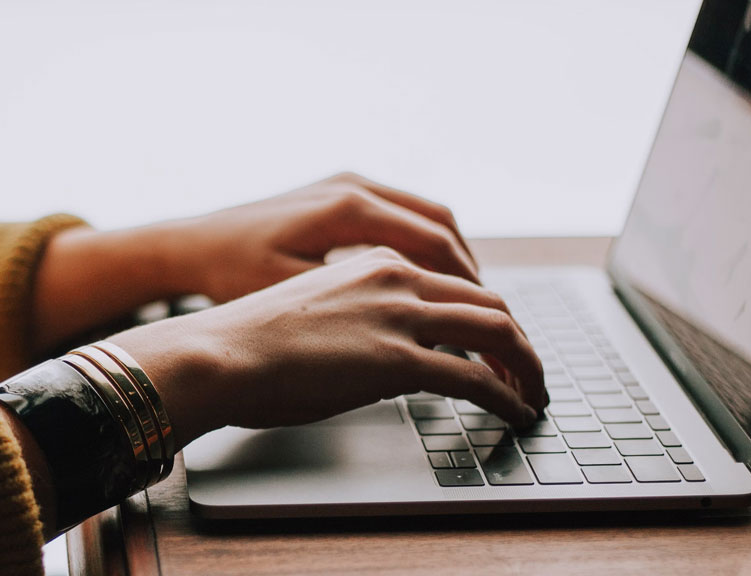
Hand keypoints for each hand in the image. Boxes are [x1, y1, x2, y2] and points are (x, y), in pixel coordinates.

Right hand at [110, 247, 545, 443]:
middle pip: (488, 300)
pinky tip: (515, 412)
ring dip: (526, 366)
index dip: (485, 313)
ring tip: (533, 394)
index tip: (495, 341)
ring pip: (497, 331)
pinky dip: (507, 396)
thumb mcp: (311, 307)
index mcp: (373, 260)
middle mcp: (395, 277)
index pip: (454, 280)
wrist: (217, 353)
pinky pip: (477, 378)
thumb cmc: (246, 340)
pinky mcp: (398, 360)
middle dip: (519, 339)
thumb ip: (355, 314)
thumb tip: (372, 349)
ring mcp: (400, 316)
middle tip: (528, 370)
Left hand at [160, 172, 478, 302]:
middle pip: (441, 226)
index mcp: (348, 209)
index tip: (488, 323)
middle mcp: (354, 186)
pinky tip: (429, 284)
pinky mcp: (339, 192)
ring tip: (469, 304)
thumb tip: (421, 336)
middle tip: (491, 318)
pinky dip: (425, 247)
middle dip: (471, 275)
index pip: (435, 245)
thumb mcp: (295, 298)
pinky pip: (402, 215)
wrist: (191, 245)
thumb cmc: (232, 275)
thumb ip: (358, 308)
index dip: (468, 288)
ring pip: (426, 217)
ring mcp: (347, 184)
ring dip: (452, 259)